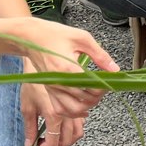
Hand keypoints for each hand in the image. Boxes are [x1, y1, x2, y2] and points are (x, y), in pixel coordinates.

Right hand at [0, 16, 117, 127]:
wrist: (30, 37)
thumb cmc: (55, 34)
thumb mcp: (82, 38)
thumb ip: (100, 55)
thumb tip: (115, 70)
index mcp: (67, 68)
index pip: (90, 88)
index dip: (103, 88)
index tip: (109, 81)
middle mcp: (58, 82)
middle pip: (82, 102)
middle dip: (97, 97)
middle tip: (103, 88)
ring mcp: (51, 88)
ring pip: (71, 110)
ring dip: (85, 107)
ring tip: (94, 96)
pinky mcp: (48, 90)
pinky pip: (60, 109)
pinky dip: (72, 111)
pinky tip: (81, 104)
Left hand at [21, 83, 85, 145]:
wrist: (45, 67)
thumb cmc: (34, 84)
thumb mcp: (28, 107)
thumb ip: (30, 128)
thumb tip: (28, 145)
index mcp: (53, 115)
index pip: (52, 142)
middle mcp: (67, 115)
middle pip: (67, 141)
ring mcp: (74, 110)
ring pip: (77, 134)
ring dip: (67, 142)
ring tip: (56, 143)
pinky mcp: (78, 106)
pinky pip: (81, 124)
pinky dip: (74, 131)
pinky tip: (64, 130)